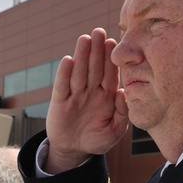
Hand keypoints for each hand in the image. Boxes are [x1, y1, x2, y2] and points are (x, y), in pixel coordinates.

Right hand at [45, 28, 126, 170]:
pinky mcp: (59, 102)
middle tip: (99, 32)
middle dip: (97, 50)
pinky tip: (67, 60)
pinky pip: (62, 86)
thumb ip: (122, 114)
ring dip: (81, 56)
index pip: (109, 74)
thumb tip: (122, 93)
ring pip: (79, 73)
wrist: (74, 150)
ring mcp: (74, 95)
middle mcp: (90, 92)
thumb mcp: (114, 131)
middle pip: (94, 68)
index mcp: (106, 96)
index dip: (111, 59)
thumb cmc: (97, 139)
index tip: (114, 43)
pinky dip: (64, 74)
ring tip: (84, 39)